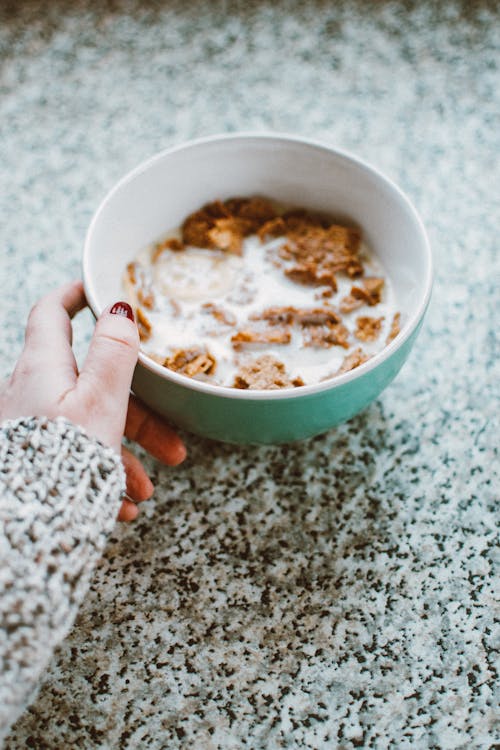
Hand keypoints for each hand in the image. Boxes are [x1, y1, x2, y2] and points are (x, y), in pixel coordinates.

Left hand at [0, 280, 185, 520]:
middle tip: (170, 445)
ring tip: (145, 491)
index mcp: (44, 368)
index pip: (52, 314)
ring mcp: (29, 426)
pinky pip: (72, 457)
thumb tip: (119, 309)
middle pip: (91, 387)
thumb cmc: (60, 463)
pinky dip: (100, 476)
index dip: (75, 297)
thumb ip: (114, 354)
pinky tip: (120, 504)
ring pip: (87, 428)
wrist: (24, 528)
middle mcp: (30, 392)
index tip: (96, 291)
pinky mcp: (30, 457)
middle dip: (138, 416)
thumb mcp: (100, 402)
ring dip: (123, 457)